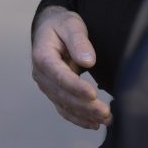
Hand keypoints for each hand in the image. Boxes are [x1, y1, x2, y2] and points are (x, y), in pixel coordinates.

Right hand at [31, 6, 110, 129]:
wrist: (49, 27)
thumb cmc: (61, 25)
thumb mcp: (71, 25)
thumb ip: (79, 41)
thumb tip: (88, 61)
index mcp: (42, 57)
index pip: (59, 76)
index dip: (75, 87)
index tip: (92, 95)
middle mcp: (42, 75)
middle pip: (62, 95)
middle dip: (84, 106)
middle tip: (105, 112)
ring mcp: (47, 85)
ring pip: (64, 104)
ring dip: (84, 115)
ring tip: (105, 120)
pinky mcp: (54, 91)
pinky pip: (64, 107)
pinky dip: (78, 117)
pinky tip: (93, 123)